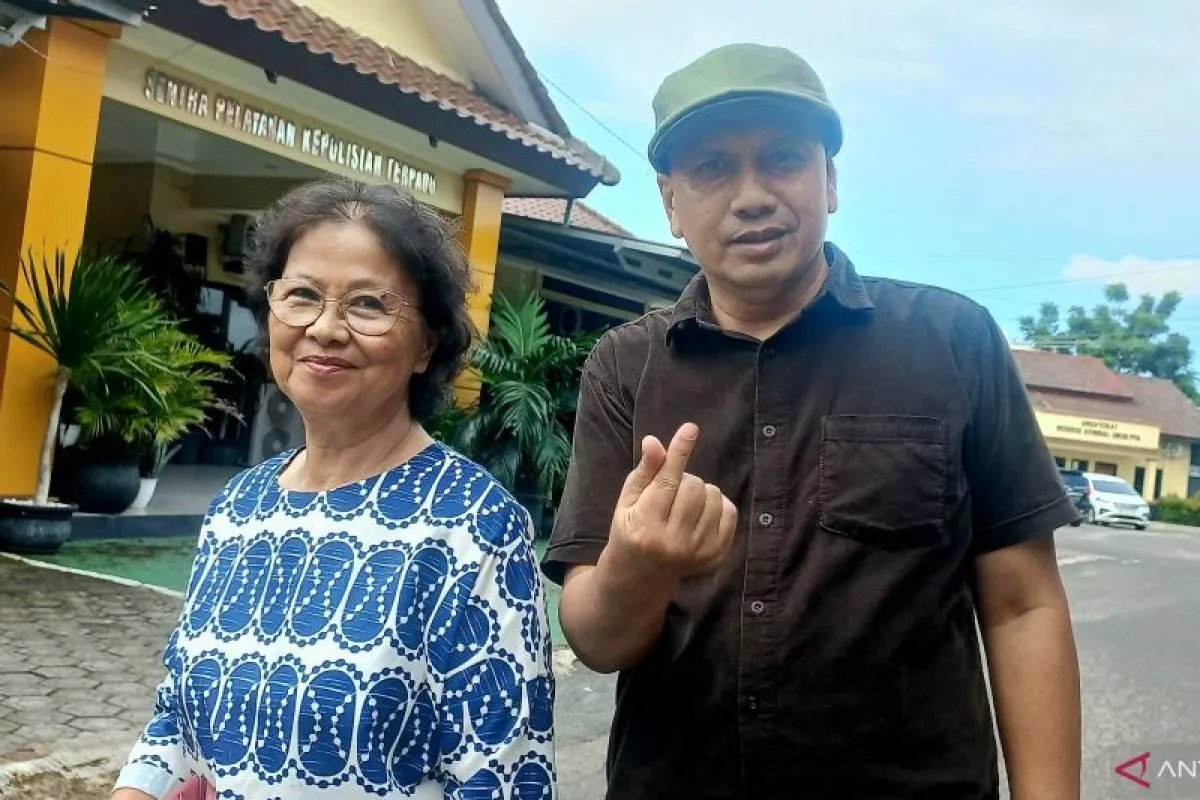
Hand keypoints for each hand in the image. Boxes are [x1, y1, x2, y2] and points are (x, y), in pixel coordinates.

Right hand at [610, 422, 737, 577]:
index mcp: (645, 526)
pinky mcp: (717, 555)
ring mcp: (699, 551)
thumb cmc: (632, 529)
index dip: (679, 452)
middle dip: (683, 480)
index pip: (666, 481)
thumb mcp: (628, 501)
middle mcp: (674, 542)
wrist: (642, 576)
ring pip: (714, 495)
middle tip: (670, 493)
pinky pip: (730, 510)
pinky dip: (717, 505)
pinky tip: (700, 515)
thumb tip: (654, 442)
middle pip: (693, 485)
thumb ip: (645, 472)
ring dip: (700, 492)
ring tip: (683, 505)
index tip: (690, 429)